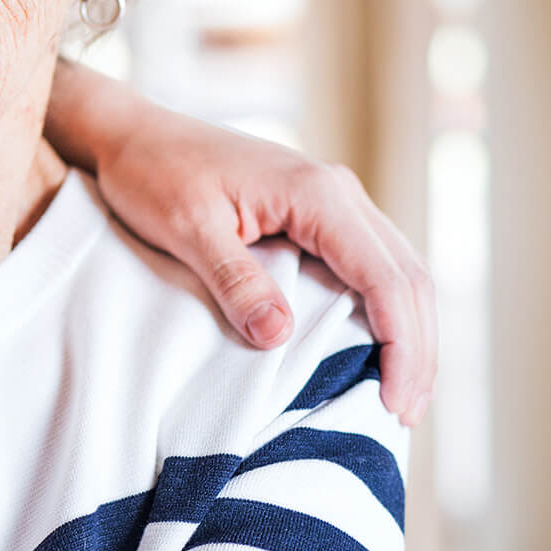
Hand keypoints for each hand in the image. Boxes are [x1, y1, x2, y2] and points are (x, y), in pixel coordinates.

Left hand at [92, 109, 435, 425]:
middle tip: (406, 416)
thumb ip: (235, 280)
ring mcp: (332, 198)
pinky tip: (377, 347)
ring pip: (398, 268)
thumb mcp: (186, 229)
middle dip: (417, 349)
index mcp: (317, 194)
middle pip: (409, 276)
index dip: (402, 346)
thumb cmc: (153, 174)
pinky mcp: (316, 210)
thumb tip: (279, 337)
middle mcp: (338, 191)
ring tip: (402, 394)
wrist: (133, 134)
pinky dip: (385, 307)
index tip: (394, 404)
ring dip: (409, 331)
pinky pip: (370, 261)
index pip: (386, 279)